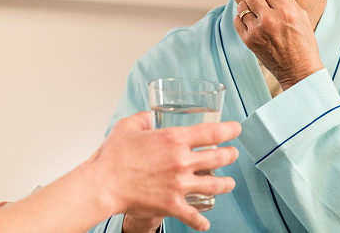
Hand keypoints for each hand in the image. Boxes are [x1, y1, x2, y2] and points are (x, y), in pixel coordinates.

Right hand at [91, 112, 239, 231]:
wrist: (104, 184)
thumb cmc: (113, 157)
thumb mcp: (127, 127)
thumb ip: (142, 119)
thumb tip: (149, 117)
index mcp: (173, 139)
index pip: (211, 132)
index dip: (229, 130)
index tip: (235, 129)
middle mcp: (182, 161)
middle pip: (219, 158)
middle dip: (230, 155)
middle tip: (232, 154)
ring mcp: (179, 185)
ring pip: (214, 185)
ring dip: (226, 184)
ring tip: (230, 183)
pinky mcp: (172, 205)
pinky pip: (194, 216)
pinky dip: (202, 221)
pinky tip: (205, 223)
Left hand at [233, 0, 323, 88]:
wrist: (298, 70)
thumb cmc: (303, 43)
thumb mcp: (302, 16)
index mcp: (286, 11)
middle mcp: (270, 19)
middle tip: (262, 2)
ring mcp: (257, 30)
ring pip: (241, 6)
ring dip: (249, 7)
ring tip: (257, 13)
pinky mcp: (248, 40)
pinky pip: (236, 20)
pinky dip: (242, 19)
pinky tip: (252, 22)